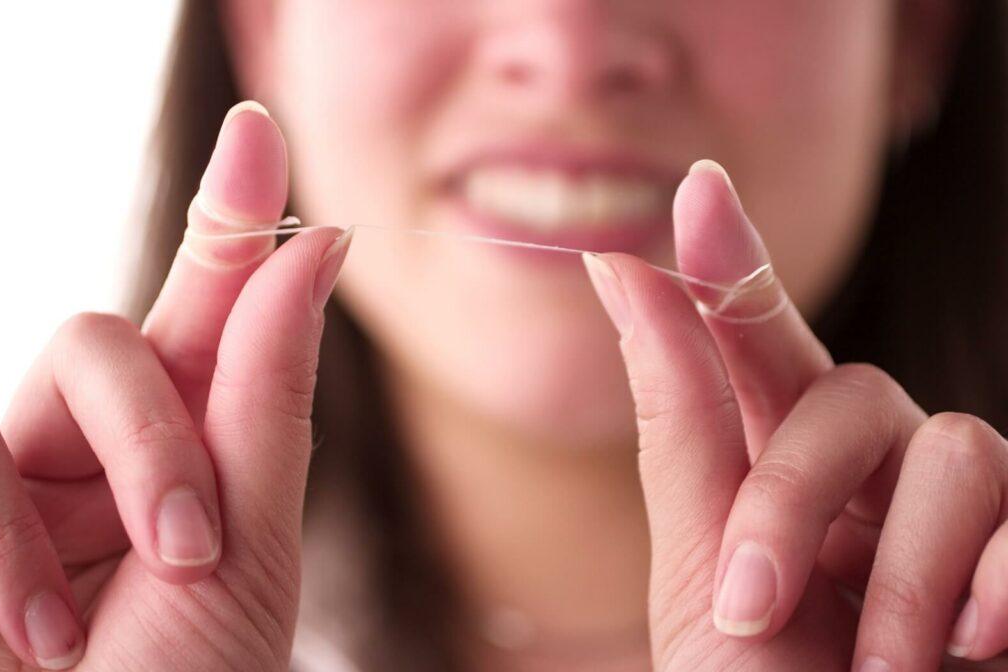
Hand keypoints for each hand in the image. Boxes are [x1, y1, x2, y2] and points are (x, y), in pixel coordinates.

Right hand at [0, 102, 348, 669]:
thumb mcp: (250, 544)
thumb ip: (268, 395)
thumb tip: (317, 243)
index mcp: (195, 441)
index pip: (212, 303)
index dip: (228, 213)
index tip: (256, 131)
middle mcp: (99, 442)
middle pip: (122, 334)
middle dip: (165, 434)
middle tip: (196, 548)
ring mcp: (17, 472)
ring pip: (55, 364)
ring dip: (113, 483)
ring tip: (112, 610)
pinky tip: (33, 629)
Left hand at [584, 161, 1007, 670]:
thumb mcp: (696, 570)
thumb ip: (679, 419)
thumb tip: (620, 268)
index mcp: (775, 470)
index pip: (758, 337)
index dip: (735, 258)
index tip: (698, 186)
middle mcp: (871, 478)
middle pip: (848, 388)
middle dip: (790, 492)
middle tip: (747, 607)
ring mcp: (957, 523)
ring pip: (955, 443)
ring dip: (895, 570)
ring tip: (870, 668)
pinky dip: (990, 578)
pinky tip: (967, 647)